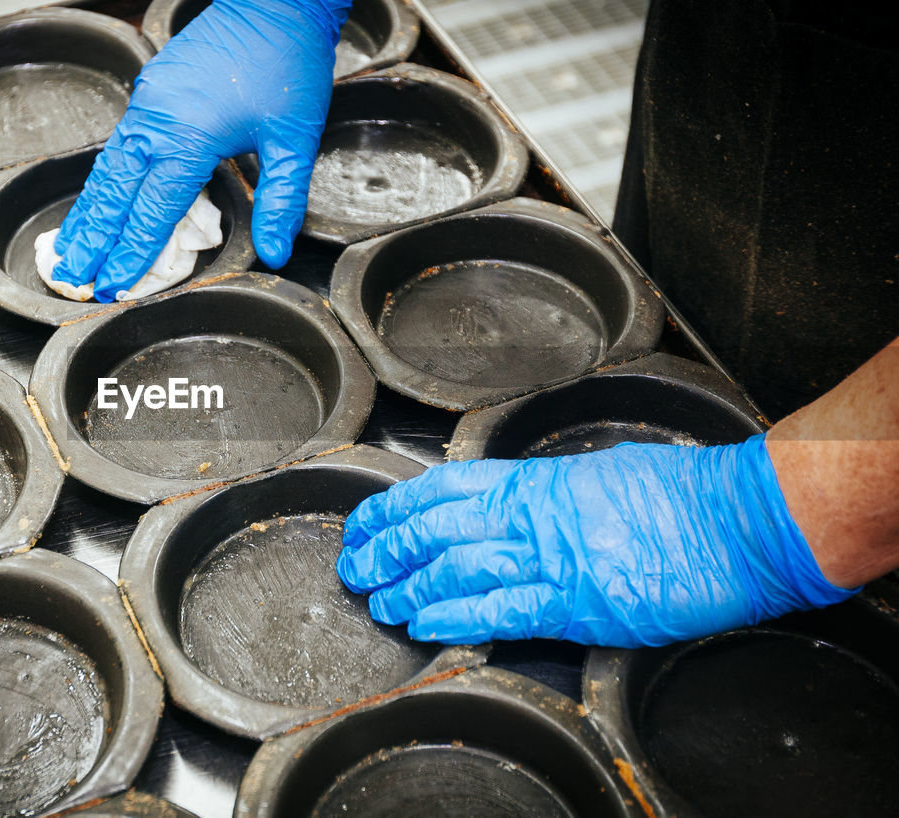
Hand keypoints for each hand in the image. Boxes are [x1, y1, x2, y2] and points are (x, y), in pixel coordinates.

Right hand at [52, 0, 361, 301]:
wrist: (275, 1)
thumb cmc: (287, 64)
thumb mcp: (295, 140)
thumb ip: (282, 200)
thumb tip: (276, 251)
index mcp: (188, 137)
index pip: (152, 212)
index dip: (131, 254)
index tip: (114, 285)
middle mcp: (156, 121)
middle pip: (114, 195)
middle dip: (92, 241)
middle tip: (73, 278)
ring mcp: (147, 104)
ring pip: (107, 170)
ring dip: (88, 213)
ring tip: (67, 249)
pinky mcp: (148, 92)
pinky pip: (116, 147)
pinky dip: (101, 181)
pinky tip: (95, 201)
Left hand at [336, 436, 856, 646]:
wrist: (739, 522)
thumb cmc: (683, 493)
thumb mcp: (603, 472)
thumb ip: (553, 491)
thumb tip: (521, 501)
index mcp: (537, 481)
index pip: (444, 488)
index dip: (396, 506)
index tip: (368, 520)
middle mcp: (534, 517)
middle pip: (437, 529)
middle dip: (388, 549)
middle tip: (357, 566)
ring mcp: (552, 560)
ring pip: (456, 569)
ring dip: (410, 587)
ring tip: (381, 602)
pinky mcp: (577, 604)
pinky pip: (502, 611)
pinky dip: (456, 618)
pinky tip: (426, 625)